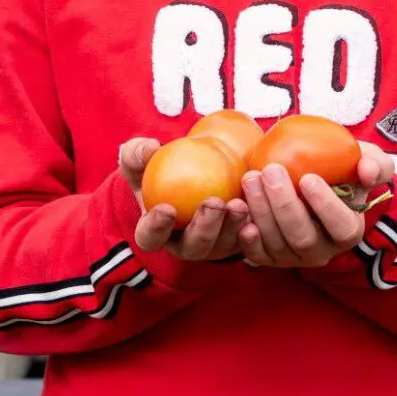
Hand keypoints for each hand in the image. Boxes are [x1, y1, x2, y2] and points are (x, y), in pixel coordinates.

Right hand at [117, 137, 249, 260]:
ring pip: (223, 245)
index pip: (150, 237)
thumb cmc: (164, 164)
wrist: (200, 166)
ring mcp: (213, 246)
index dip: (156, 228)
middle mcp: (185, 244)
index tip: (167, 209)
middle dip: (204, 229)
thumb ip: (138, 153)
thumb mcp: (144, 157)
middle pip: (193, 247)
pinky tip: (258, 209)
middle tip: (213, 203)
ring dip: (232, 227)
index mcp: (156, 232)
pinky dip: (254, 226)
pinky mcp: (238, 240)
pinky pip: (247, 238)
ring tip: (238, 204)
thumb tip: (148, 148)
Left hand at [238, 141, 396, 267]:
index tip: (308, 178)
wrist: (319, 184)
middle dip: (283, 204)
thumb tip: (366, 172)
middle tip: (270, 171)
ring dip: (261, 211)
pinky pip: (258, 254)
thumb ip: (376, 164)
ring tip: (250, 178)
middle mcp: (323, 250)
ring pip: (277, 243)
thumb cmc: (345, 172)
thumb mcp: (368, 162)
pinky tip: (240, 211)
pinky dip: (247, 237)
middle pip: (302, 236)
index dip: (325, 206)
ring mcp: (295, 257)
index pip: (341, 226)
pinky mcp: (271, 258)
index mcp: (349, 230)